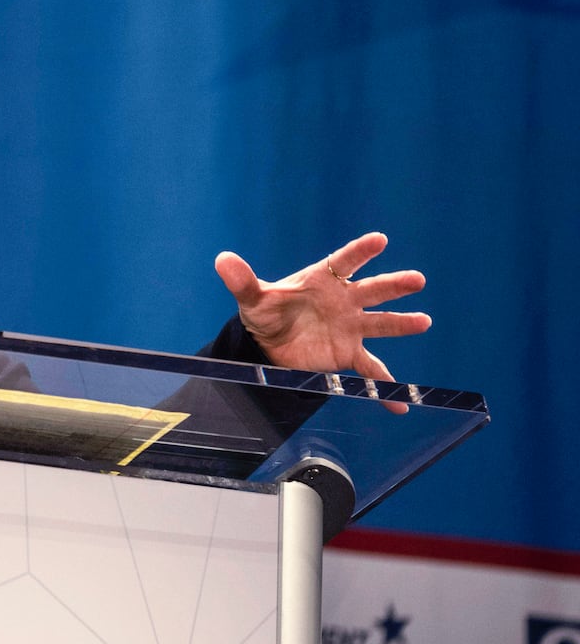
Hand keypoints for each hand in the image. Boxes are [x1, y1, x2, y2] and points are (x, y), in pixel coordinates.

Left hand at [213, 232, 430, 413]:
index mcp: (322, 280)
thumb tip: (222, 260)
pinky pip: (372, 371)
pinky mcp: (349, 354)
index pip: (343, 262)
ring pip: (381, 323)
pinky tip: (400, 403)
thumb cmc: (268, 312)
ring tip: (422, 322)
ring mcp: (351, 327)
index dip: (360, 251)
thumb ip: (242, 280)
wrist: (270, 343)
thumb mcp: (252, 298)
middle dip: (393, 285)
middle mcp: (344, 301)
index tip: (379, 240)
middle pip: (371, 289)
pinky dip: (385, 388)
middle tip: (416, 280)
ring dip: (401, 323)